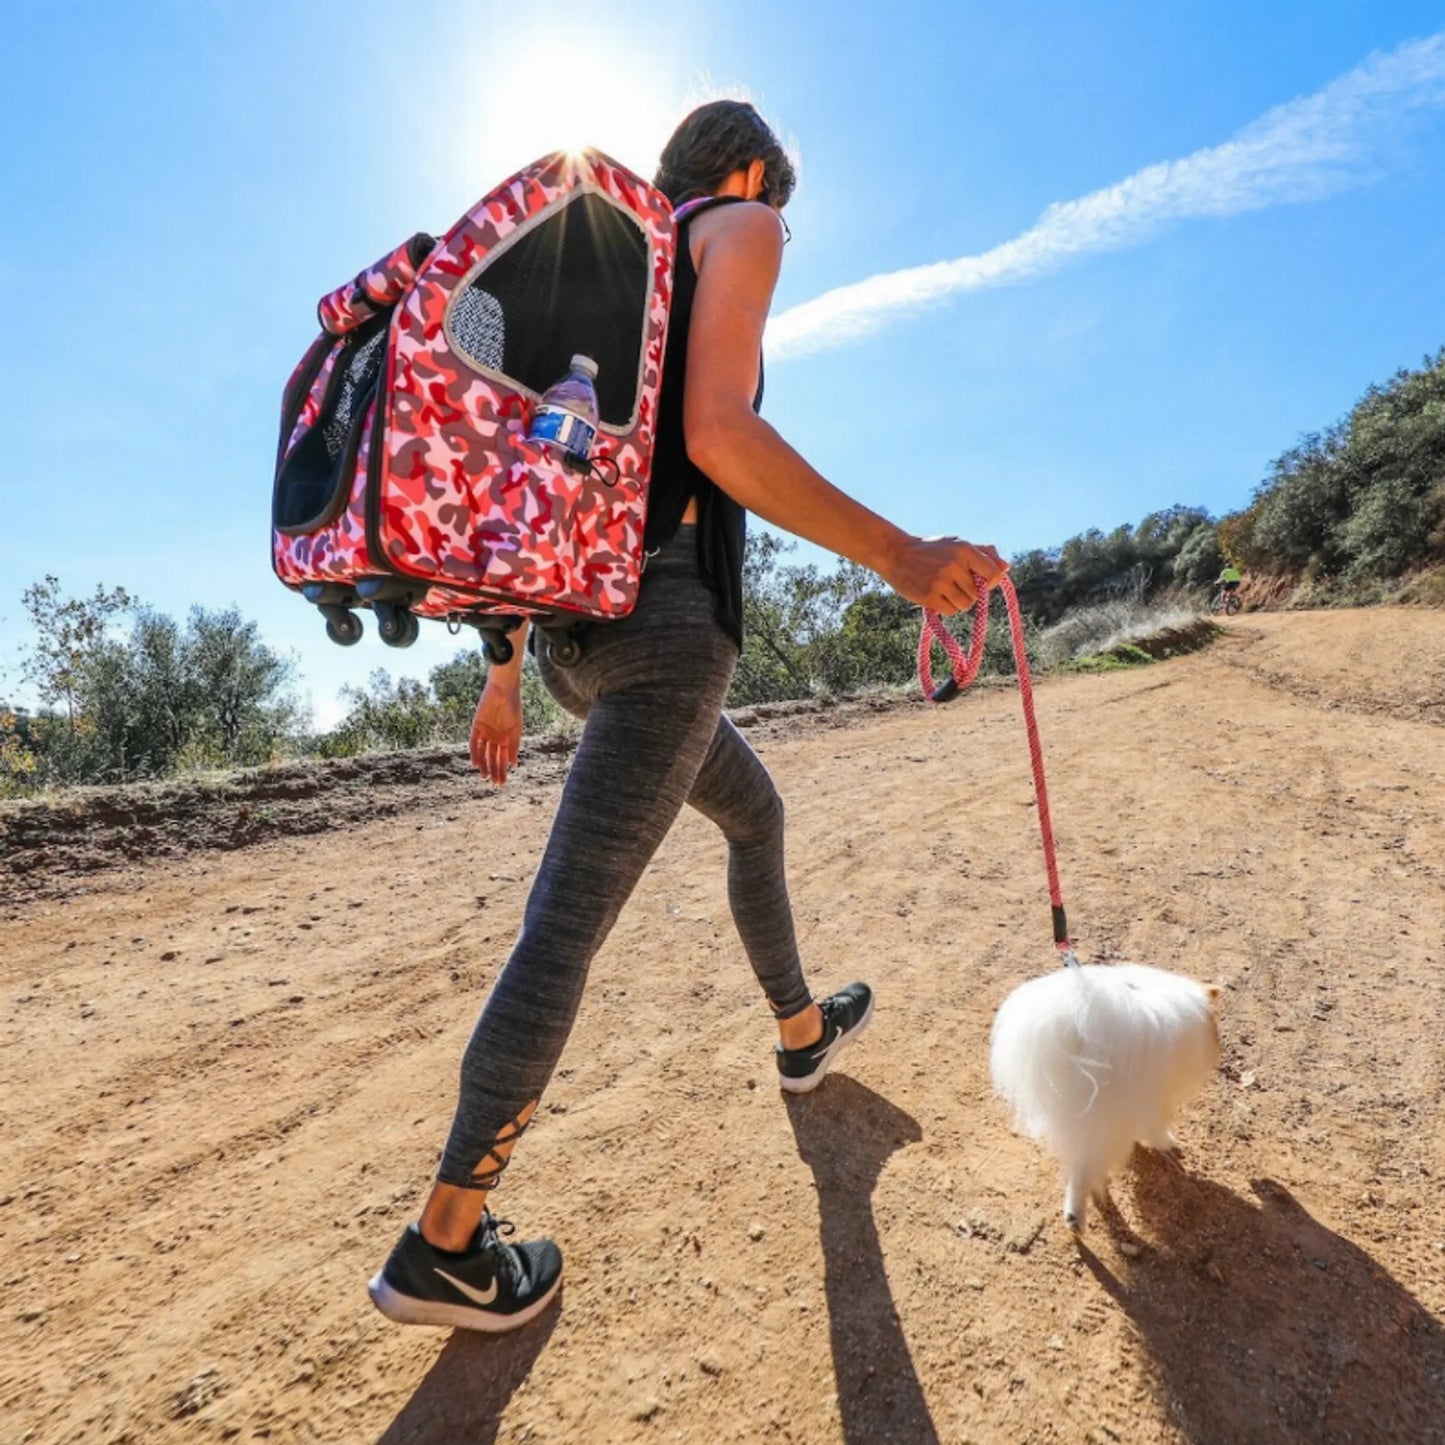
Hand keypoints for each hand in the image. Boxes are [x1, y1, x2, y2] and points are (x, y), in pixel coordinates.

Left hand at [469, 680, 522, 784]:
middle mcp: (495, 737)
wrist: (503, 691)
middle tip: (495, 783)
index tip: (502, 782)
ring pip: (483, 752)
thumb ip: (514, 746)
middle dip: (494, 770)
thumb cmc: (513, 708)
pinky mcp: (476, 726)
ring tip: (484, 776)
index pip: (503, 758)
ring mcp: (485, 732)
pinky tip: (475, 763)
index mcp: (506, 738)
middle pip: (493, 758)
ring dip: (484, 764)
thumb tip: (513, 764)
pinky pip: (474, 742)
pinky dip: (474, 753)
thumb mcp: (515, 729)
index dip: (502, 770)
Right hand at [884, 536, 1008, 614]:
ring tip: (946, 590)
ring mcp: (940, 582)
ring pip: (965, 605)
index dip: (990, 581)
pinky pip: (950, 611)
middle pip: (978, 593)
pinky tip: (937, 596)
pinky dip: (947, 607)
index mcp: (964, 549)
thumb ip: (983, 553)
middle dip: (971, 592)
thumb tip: (1006, 567)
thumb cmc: (931, 549)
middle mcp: (954, 565)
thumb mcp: (956, 544)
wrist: (895, 554)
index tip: (981, 581)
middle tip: (956, 584)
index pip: (992, 574)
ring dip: (959, 602)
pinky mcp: (929, 597)